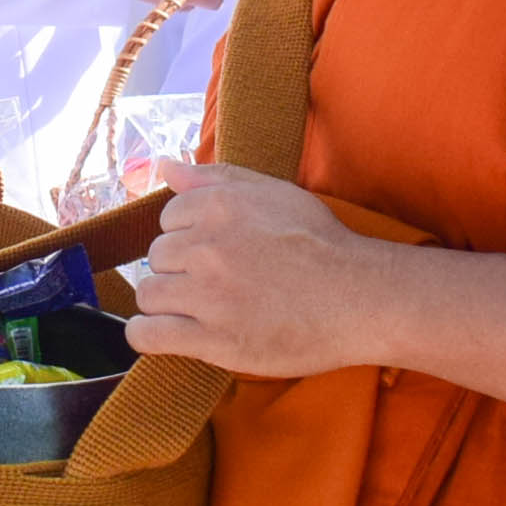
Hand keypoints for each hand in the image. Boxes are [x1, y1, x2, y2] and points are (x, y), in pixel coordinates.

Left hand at [120, 162, 384, 377]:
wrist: (359, 299)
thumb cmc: (321, 244)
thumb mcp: (274, 193)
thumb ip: (215, 178)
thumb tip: (164, 165)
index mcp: (220, 206)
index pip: (167, 219)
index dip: (189, 238)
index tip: (215, 253)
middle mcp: (208, 247)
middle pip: (156, 257)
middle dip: (179, 270)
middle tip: (215, 285)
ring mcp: (208, 295)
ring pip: (149, 294)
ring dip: (167, 303)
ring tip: (200, 310)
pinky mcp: (213, 340)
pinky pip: (146, 335)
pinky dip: (148, 335)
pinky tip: (168, 334)